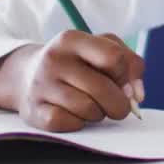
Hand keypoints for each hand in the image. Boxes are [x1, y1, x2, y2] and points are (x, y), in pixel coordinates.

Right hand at [17, 31, 145, 131]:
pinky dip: (79, 123)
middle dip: (119, 104)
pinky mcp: (34, 111)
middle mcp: (54, 59)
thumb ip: (130, 64)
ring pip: (88, 109)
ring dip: (98, 114)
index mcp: (72, 39)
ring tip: (92, 106)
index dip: (125, 75)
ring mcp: (41, 85)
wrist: (27, 75)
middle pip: (103, 89)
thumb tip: (136, 95)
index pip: (113, 57)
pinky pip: (71, 124)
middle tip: (117, 106)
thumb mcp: (103, 48)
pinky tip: (74, 114)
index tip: (122, 83)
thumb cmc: (77, 62)